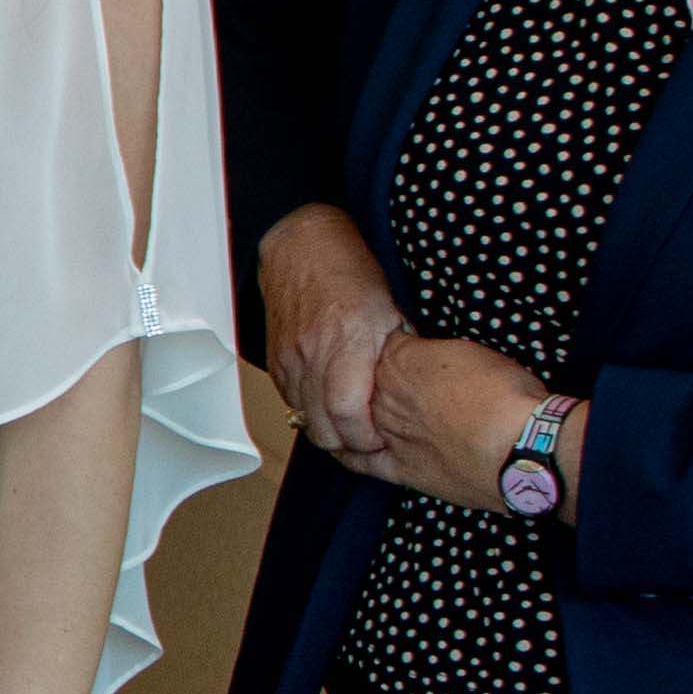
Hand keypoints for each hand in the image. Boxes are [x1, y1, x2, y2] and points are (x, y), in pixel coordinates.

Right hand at [256, 203, 408, 460]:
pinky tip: (329, 409)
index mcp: (349, 340)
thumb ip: (400, 355)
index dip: (364, 438)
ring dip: (328, 432)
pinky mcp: (276, 363)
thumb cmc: (349, 272)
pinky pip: (291, 403)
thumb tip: (416, 391)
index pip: (348, 413)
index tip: (381, 439)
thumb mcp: (392, 310)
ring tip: (351, 430)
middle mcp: (313, 353)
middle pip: (322, 426)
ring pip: (304, 420)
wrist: (301, 248)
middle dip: (347, 445)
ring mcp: (290, 359)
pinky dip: (310, 413)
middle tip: (369, 443)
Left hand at [352, 338, 555, 513]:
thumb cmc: (507, 395)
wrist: (521, 449)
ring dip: (365, 414)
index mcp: (402, 360)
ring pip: (357, 419)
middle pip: (366, 383)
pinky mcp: (399, 468)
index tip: (410, 353)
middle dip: (380, 382)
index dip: (398, 349)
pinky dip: (348, 452)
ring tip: (383, 412)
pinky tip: (346, 446)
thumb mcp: (471, 352)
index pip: (382, 346)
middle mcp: (385, 396)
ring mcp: (388, 434)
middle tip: (409, 387)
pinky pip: (358, 460)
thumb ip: (436, 353)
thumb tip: (429, 358)